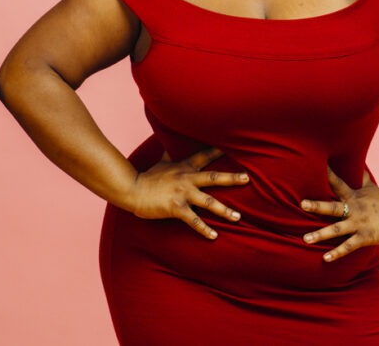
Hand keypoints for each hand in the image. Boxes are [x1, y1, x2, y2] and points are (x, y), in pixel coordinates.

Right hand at [127, 146, 248, 238]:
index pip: (205, 156)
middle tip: (247, 179)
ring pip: (209, 202)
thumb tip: (168, 141)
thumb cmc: (147, 177)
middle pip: (214, 177)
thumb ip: (168, 154)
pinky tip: (214, 236)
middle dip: (232, 178)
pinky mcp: (176, 208)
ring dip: (224, 210)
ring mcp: (183, 194)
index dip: (219, 151)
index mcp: (185, 167)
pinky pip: (194, 220)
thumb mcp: (161, 162)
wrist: (131, 189)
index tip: (235, 146)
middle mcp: (187, 179)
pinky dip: (204, 229)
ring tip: (238, 217)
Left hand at [300, 166, 378, 261]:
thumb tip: (358, 162)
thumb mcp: (372, 187)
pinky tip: (325, 258)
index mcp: (354, 196)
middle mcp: (353, 210)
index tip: (315, 167)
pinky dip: (337, 253)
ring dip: (321, 234)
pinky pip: (348, 246)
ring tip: (305, 239)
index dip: (327, 174)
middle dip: (317, 206)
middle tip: (301, 204)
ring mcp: (358, 224)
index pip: (337, 183)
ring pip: (337, 229)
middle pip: (332, 207)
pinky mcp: (365, 237)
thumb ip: (362, 177)